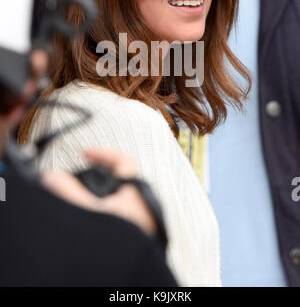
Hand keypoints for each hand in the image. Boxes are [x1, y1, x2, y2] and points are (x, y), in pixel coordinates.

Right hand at [41, 147, 157, 237]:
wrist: (129, 278)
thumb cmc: (118, 248)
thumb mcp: (87, 214)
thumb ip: (67, 192)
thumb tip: (53, 178)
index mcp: (136, 196)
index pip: (124, 160)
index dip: (103, 153)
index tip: (85, 154)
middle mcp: (143, 207)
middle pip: (122, 179)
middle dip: (100, 175)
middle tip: (84, 173)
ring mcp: (143, 222)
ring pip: (122, 199)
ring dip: (102, 196)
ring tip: (85, 198)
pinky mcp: (137, 237)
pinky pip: (121, 216)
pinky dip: (106, 212)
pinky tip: (94, 221)